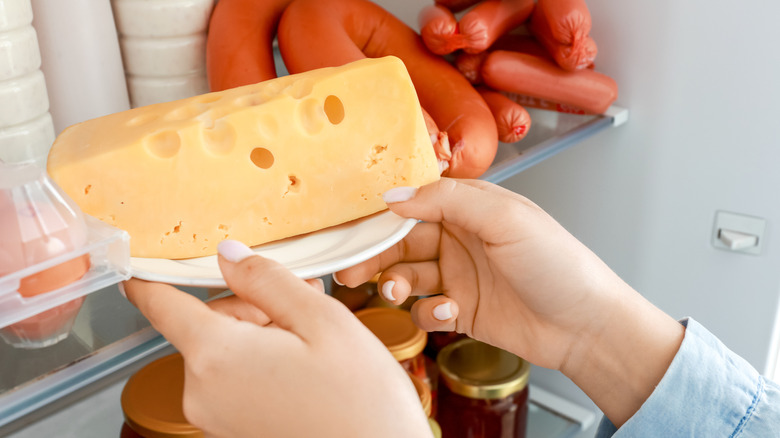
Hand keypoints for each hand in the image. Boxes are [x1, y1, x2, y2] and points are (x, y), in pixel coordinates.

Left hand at [123, 240, 431, 437]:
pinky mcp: (234, 432)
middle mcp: (203, 392)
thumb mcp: (323, 321)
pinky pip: (234, 380)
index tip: (139, 262)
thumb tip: (228, 255)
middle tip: (300, 300)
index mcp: (217, 356)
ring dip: (260, 333)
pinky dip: (261, 362)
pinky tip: (304, 364)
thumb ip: (267, 280)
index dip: (151, 277)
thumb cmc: (361, 403)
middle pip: (206, 323)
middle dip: (248, 304)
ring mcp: (216, 418)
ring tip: (312, 340)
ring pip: (224, 351)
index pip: (161, 305)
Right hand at [336, 178, 683, 426]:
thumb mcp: (504, 217)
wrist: (585, 324)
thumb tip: (394, 196)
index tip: (353, 227)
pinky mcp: (461, 311)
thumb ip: (447, 200)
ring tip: (396, 291)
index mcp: (470, 208)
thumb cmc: (557, 263)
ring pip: (407, 276)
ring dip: (394, 283)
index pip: (414, 203)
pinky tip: (448, 311)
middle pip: (401, 242)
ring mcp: (459, 276)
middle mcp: (460, 239)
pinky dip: (427, 312)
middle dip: (374, 254)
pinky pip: (426, 310)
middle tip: (350, 269)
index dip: (382, 215)